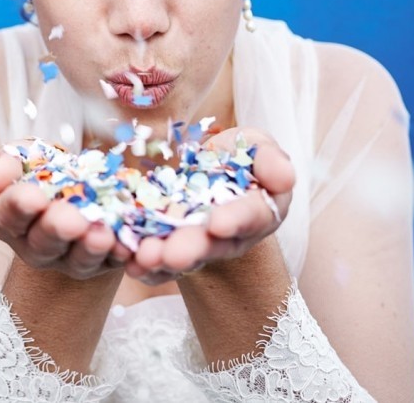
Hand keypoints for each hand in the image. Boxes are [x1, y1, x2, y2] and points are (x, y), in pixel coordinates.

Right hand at [0, 149, 131, 279]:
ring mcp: (69, 260)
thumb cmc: (41, 173)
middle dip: (57, 230)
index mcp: (8, 219)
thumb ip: (6, 163)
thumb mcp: (21, 159)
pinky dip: (121, 254)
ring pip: (79, 260)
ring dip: (91, 247)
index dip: (19, 206)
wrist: (75, 191)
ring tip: (102, 234)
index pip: (8, 215)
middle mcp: (35, 246)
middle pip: (44, 243)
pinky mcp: (103, 264)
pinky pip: (113, 263)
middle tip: (71, 219)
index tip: (34, 196)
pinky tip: (128, 245)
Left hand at [125, 127, 294, 285]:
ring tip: (143, 257)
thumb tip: (285, 176)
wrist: (208, 170)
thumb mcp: (258, 148)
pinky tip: (129, 264)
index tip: (218, 223)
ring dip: (162, 259)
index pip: (251, 216)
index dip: (235, 220)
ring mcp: (198, 244)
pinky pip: (157, 261)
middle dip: (192, 248)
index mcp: (259, 211)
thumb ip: (270, 160)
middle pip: (212, 244)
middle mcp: (230, 235)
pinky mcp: (169, 246)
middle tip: (173, 253)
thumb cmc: (240, 157)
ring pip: (182, 256)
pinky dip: (143, 265)